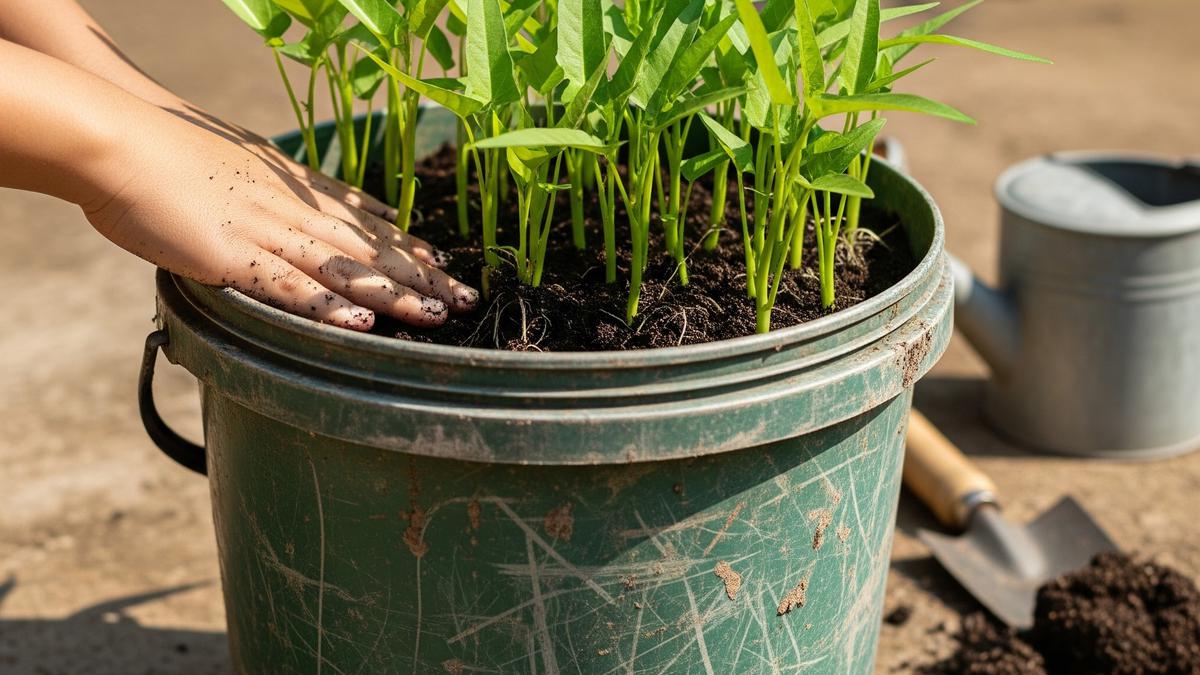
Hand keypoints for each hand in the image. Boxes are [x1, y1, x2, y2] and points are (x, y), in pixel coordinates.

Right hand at [84, 105, 476, 330]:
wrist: (116, 138)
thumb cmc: (172, 153)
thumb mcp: (248, 164)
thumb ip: (287, 189)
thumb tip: (319, 202)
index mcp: (294, 192)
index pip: (365, 224)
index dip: (408, 247)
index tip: (446, 264)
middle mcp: (292, 211)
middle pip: (369, 249)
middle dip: (422, 275)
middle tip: (468, 298)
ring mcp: (264, 233)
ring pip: (344, 269)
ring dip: (395, 293)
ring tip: (439, 313)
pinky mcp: (231, 256)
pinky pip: (286, 285)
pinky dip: (326, 306)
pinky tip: (362, 321)